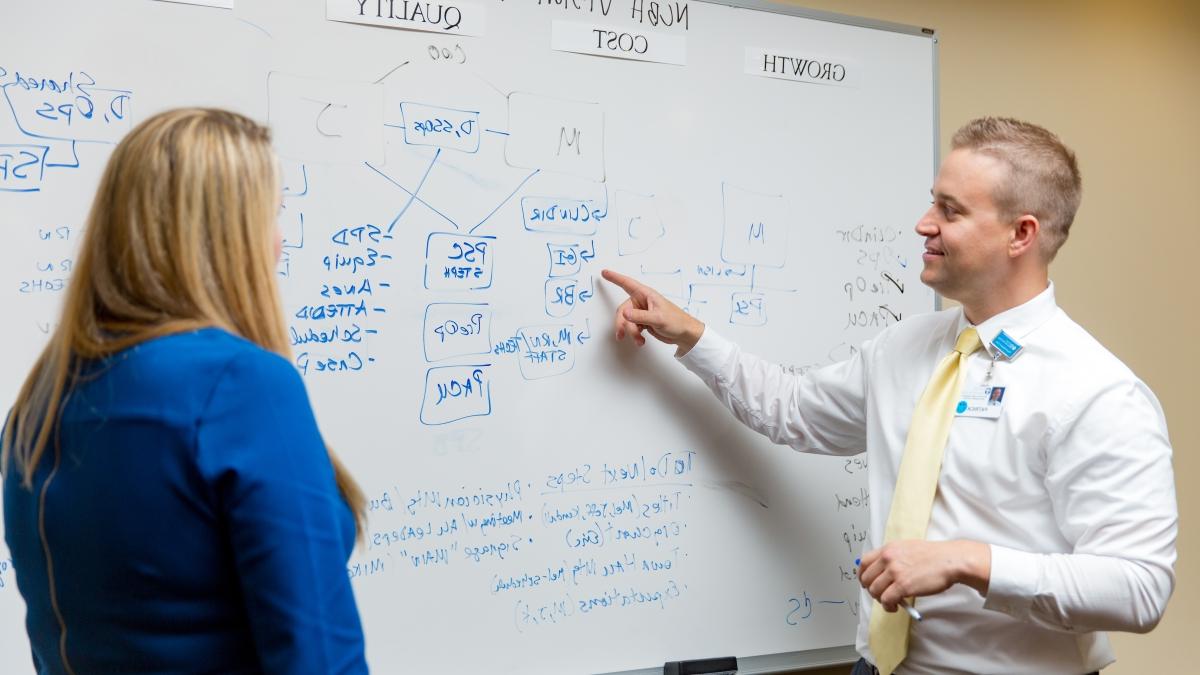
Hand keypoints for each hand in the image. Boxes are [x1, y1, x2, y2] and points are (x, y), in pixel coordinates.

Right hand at [600, 269, 704, 355]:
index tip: (604, 272)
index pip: (627, 284)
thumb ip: (640, 316)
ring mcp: (642, 313)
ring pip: (626, 321)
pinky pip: (631, 327)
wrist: (684, 334)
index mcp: (646, 295)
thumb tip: (624, 313)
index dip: (615, 278)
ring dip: (630, 332)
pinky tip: (641, 341)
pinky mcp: (643, 323)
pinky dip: (634, 335)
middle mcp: (642, 302)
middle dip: (622, 323)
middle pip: (623, 310)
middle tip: (622, 334)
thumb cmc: (676, 321)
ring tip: (638, 341)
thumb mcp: (657, 318)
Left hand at [857, 539, 990, 611]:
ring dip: (880, 600)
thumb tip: (881, 572)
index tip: (865, 582)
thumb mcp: (907, 548)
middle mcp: (888, 559)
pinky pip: (886, 600)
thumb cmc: (933, 556)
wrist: (950, 560)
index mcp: (888, 548)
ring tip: (890, 602)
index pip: (863, 562)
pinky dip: (888, 606)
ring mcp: (895, 572)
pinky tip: (895, 607)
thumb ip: (893, 557)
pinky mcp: (903, 586)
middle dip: (871, 590)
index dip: (862, 575)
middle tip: (880, 595)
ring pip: (875, 591)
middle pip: (867, 578)